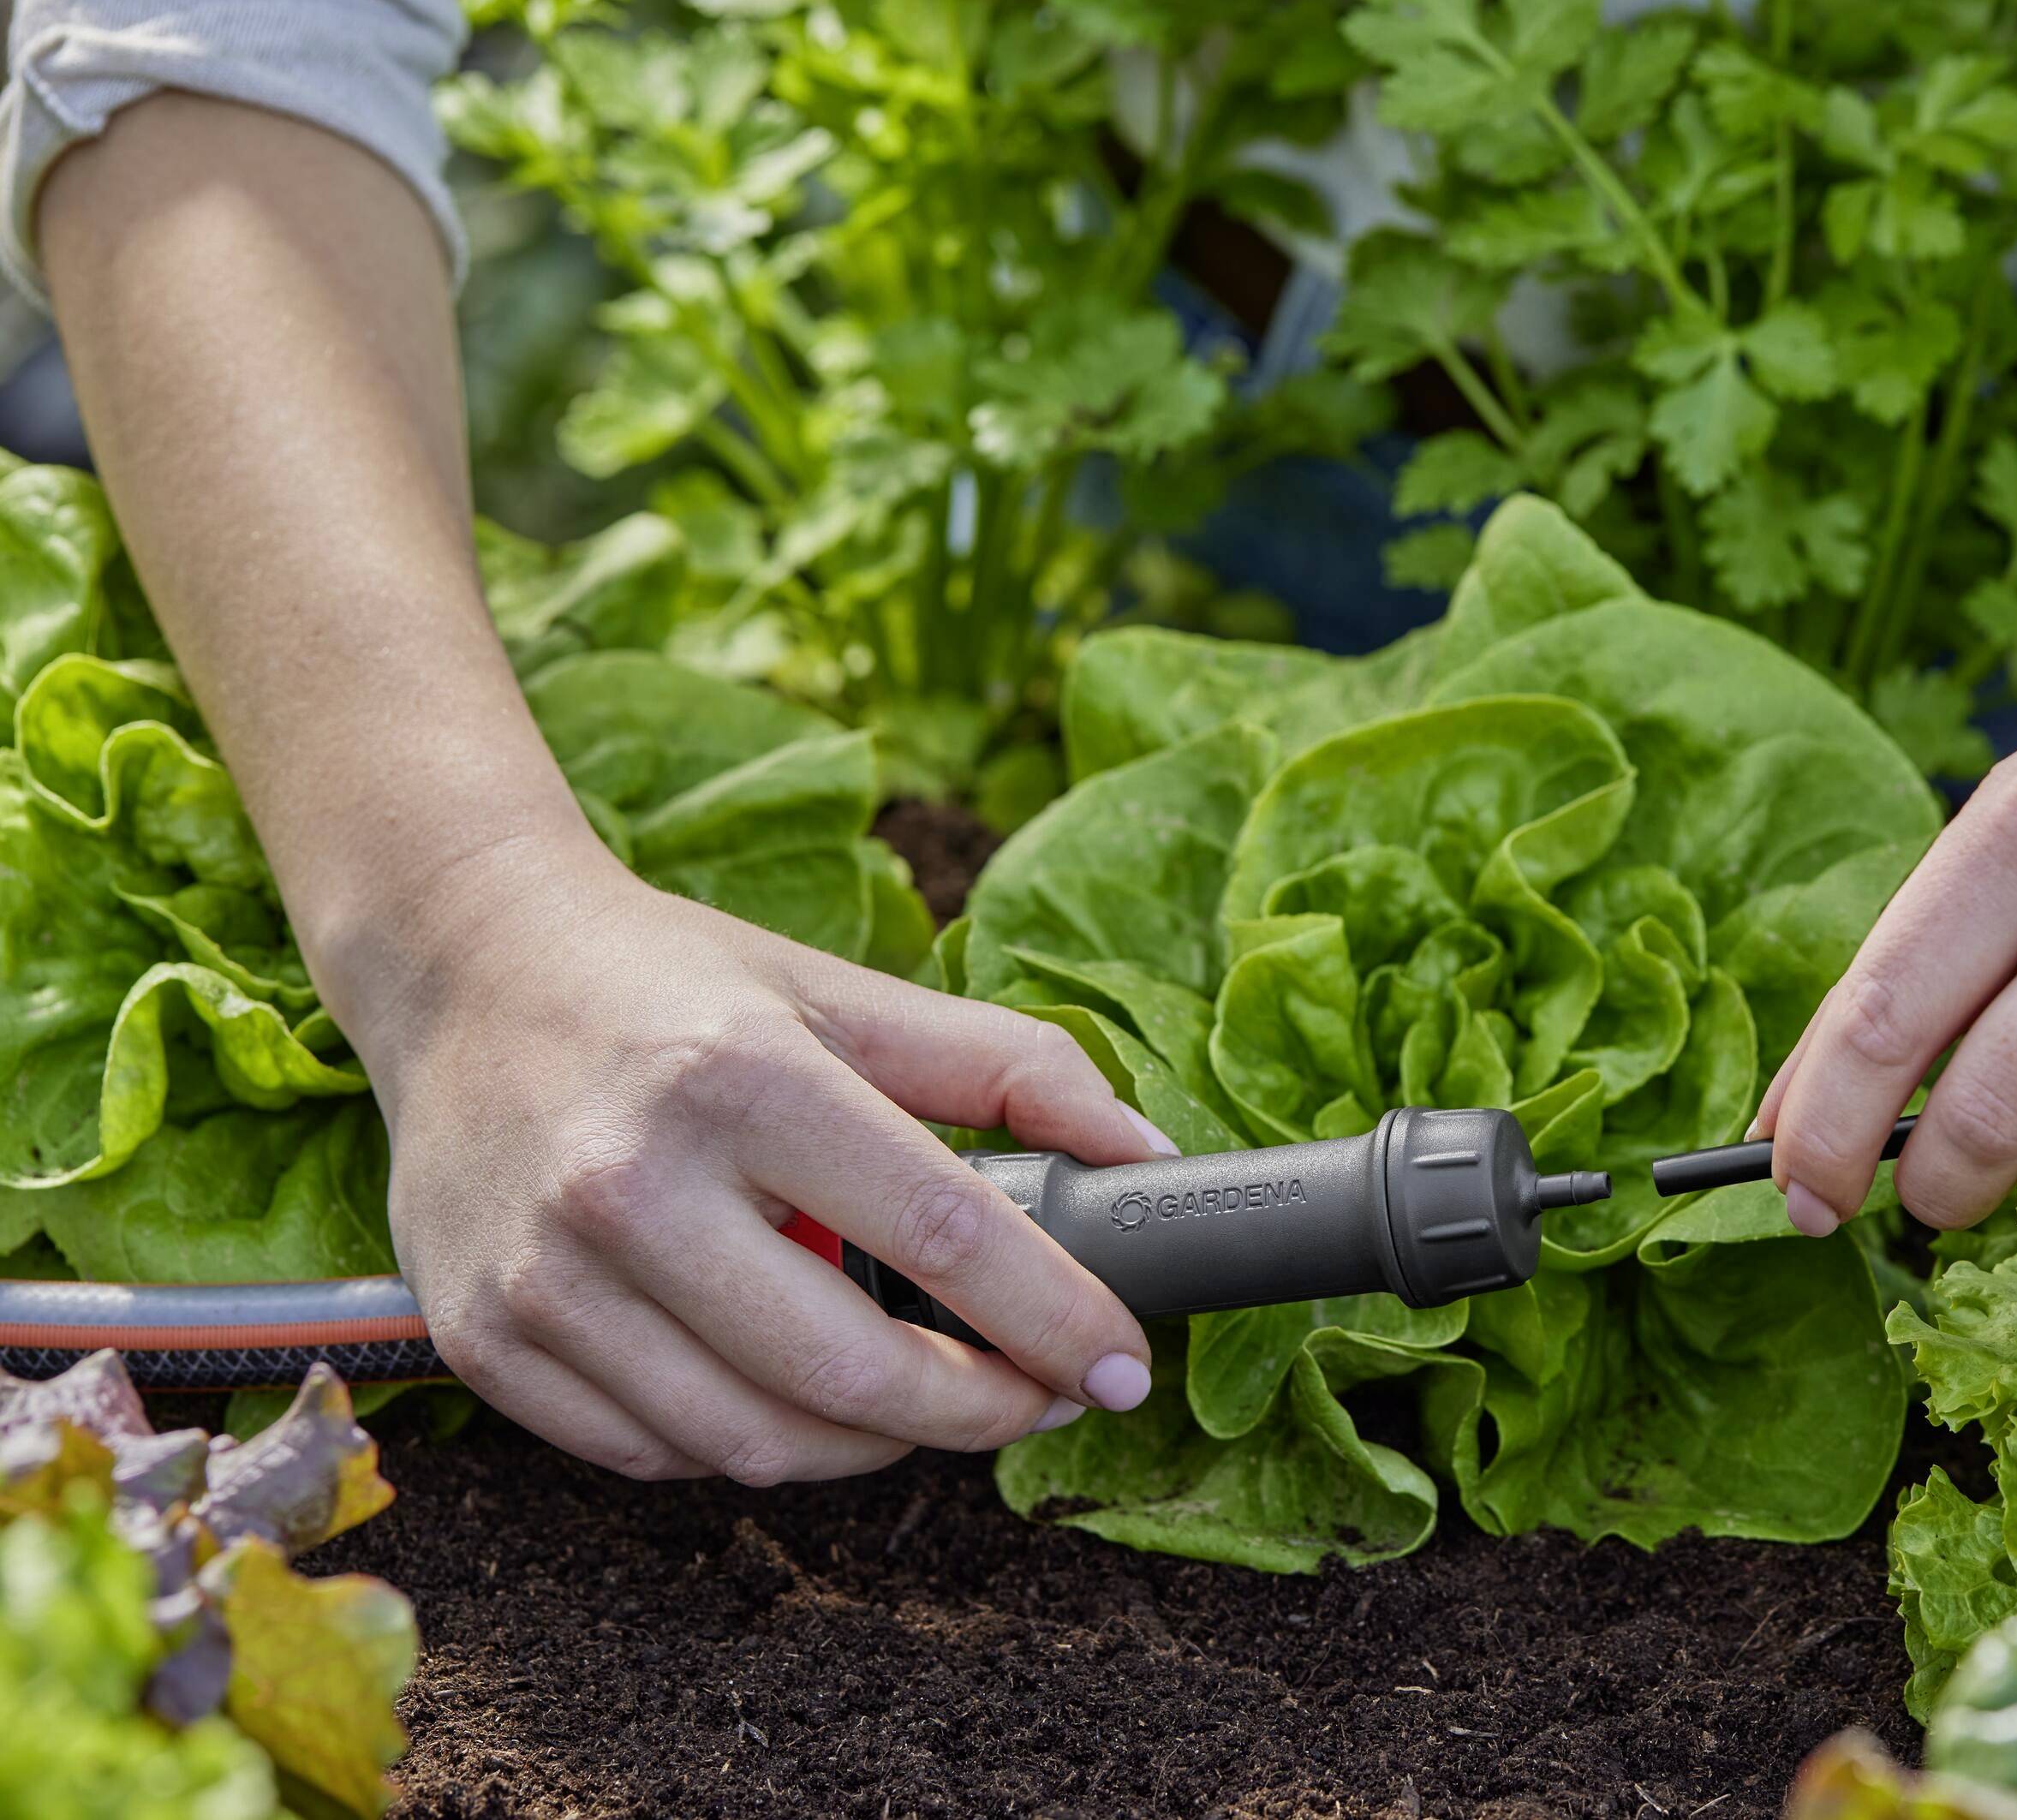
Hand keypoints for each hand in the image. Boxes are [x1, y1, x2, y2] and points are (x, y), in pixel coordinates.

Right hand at [342, 834, 1175, 1483]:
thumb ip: (1010, 1068)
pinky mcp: (484, 1340)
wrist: (464, 967)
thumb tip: (1146, 1156)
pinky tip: (791, 1392)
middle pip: (850, 1372)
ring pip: (755, 1442)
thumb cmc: (678, 987)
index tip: (1119, 1366)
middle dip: (978, 1412)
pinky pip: (655, 1456)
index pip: (943, 1236)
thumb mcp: (849, 994)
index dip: (1055, 1319)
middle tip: (1036, 1398)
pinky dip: (750, 1447)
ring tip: (925, 1398)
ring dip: (874, 1448)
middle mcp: (630, 1181)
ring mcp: (544, 1274)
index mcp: (744, 1079)